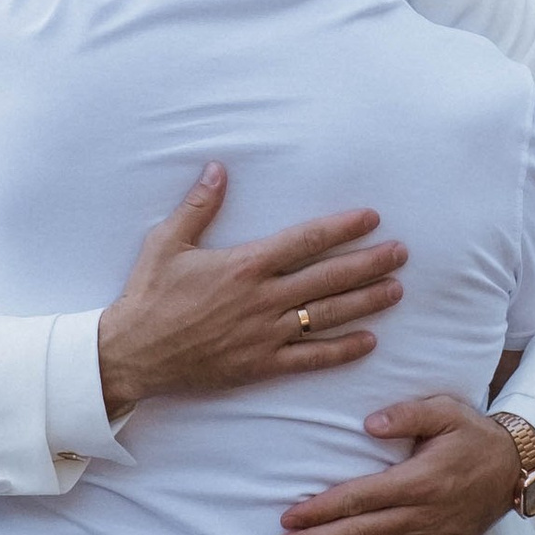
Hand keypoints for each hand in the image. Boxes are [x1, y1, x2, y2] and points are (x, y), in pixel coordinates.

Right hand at [97, 167, 406, 416]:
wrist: (133, 353)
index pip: (305, 241)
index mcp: (244, 265)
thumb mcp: (167, 242)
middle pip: (328, 278)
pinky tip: (368, 341)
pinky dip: (341, 350)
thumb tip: (218, 168)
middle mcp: (262, 299)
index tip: (370, 218)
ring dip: (366, 302)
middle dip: (369, 263)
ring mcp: (264, 334)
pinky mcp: (260, 365)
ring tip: (396, 289)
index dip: (342, 228)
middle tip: (401, 253)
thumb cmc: (148, 295)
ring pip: (327, 316)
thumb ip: (199, 206)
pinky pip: (310, 358)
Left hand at [270, 394, 525, 534]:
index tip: (290, 517)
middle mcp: (421, 515)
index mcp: (416, 480)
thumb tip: (368, 424)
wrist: (518, 466)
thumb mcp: (445, 411)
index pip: (358, 498)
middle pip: (360, 532)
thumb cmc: (475, 435)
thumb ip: (407, 415)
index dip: (321, 508)